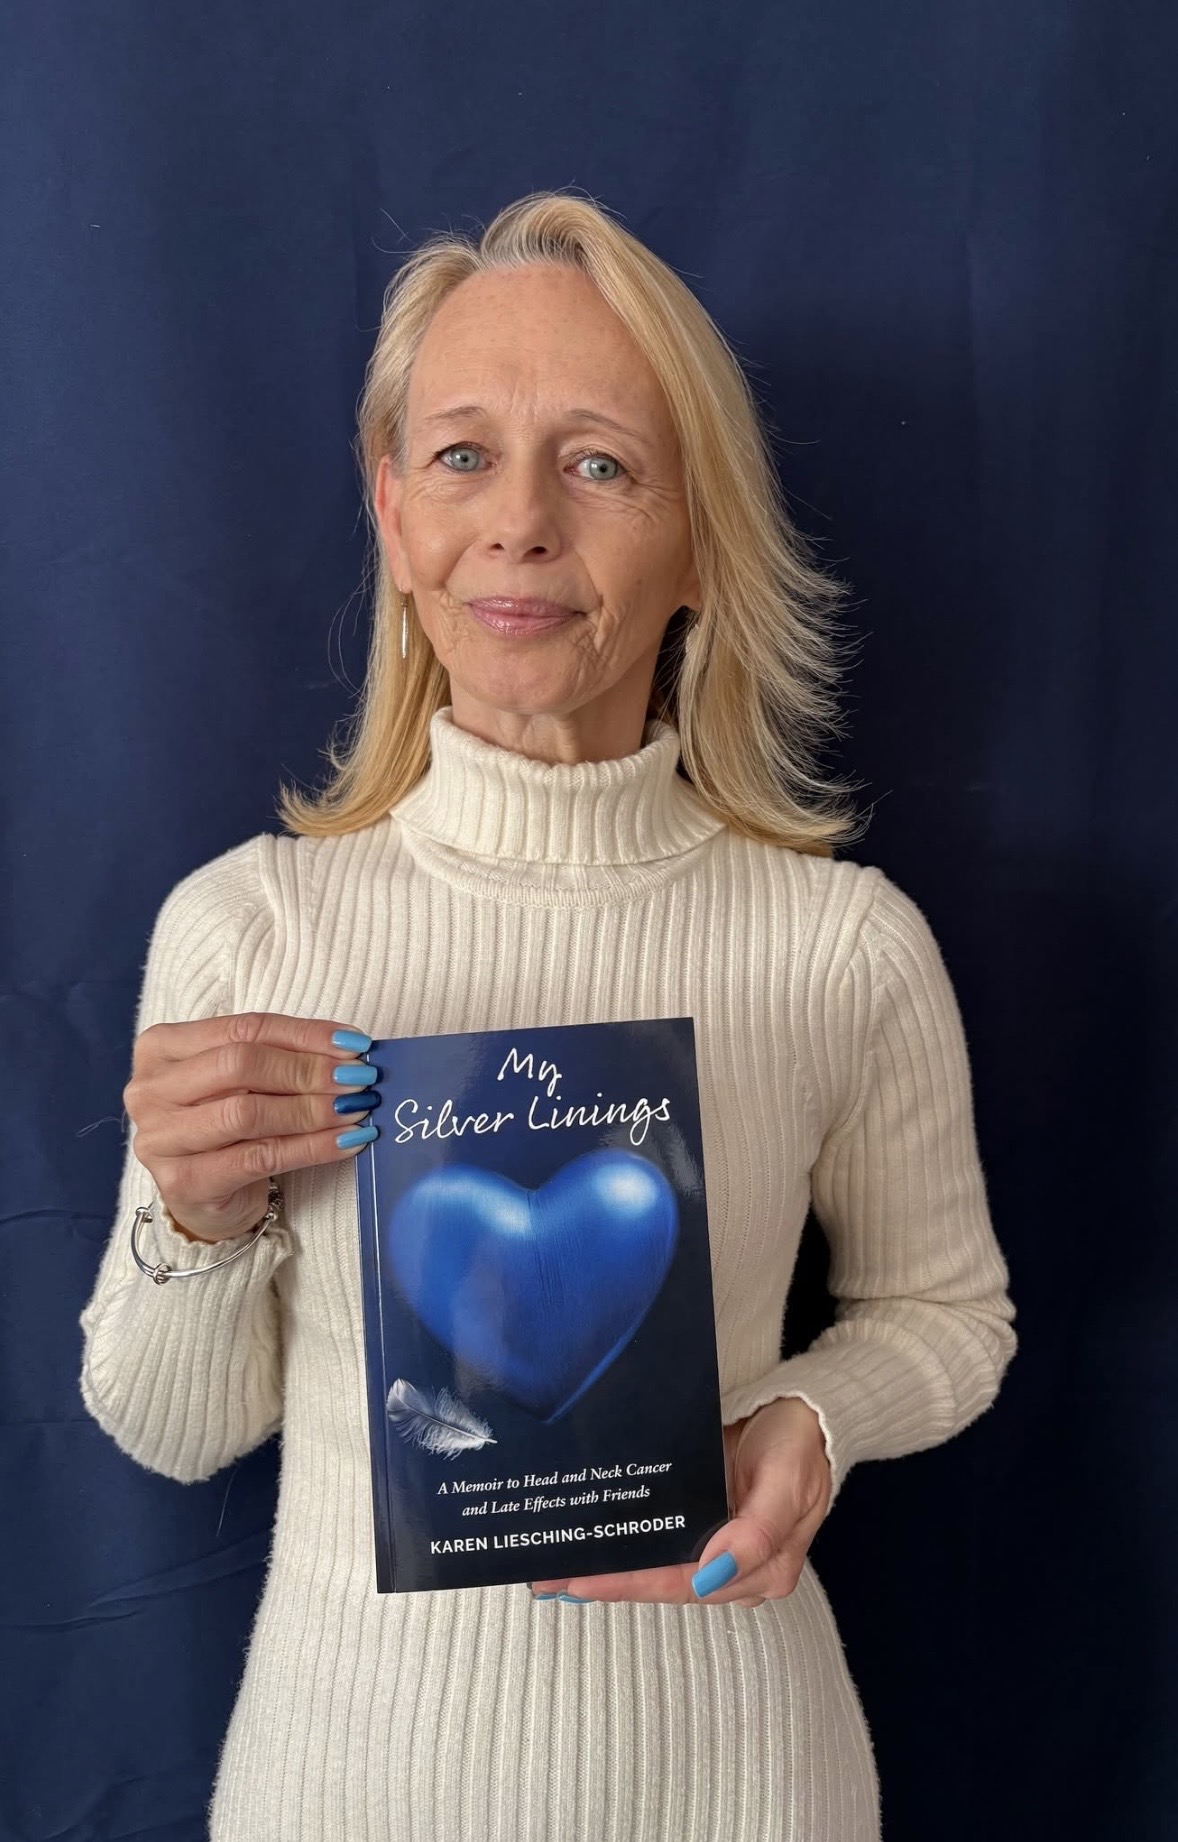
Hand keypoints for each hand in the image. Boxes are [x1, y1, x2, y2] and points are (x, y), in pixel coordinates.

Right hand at [124, 1013, 379, 1242]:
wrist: (203, 1195)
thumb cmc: (225, 1125)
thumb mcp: (243, 1080)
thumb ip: (281, 1056)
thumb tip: (351, 1046)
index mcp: (161, 1047)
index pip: (242, 1028)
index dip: (304, 1034)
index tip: (354, 1043)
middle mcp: (150, 1089)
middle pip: (240, 1065)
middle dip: (309, 1070)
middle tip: (359, 1079)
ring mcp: (159, 1138)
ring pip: (247, 1113)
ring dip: (313, 1110)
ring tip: (358, 1109)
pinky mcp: (183, 1182)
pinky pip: (259, 1157)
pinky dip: (311, 1148)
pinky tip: (347, 1142)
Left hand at [530, 1397, 832, 1607]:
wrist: (803, 1411)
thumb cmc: (799, 1445)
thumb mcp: (787, 1481)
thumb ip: (757, 1531)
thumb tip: (712, 1571)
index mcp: (763, 1570)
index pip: (686, 1585)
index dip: (633, 1584)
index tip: (585, 1581)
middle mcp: (737, 1570)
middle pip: (665, 1584)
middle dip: (609, 1582)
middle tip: (550, 1579)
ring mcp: (718, 1549)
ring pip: (658, 1570)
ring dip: (610, 1569)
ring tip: (554, 1569)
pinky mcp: (704, 1525)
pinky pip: (661, 1544)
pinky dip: (626, 1547)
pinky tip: (590, 1544)